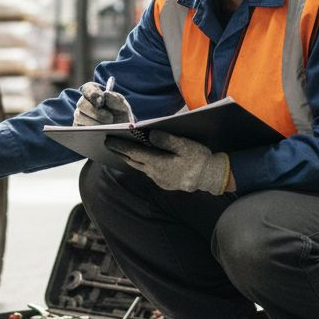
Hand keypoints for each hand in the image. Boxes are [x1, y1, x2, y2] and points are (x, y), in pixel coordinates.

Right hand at [73, 81, 133, 126]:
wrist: (121, 132)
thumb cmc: (121, 116)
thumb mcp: (122, 106)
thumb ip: (116, 99)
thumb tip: (106, 93)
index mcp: (94, 93)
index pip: (88, 88)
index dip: (93, 92)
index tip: (102, 99)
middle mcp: (84, 103)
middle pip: (81, 103)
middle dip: (96, 112)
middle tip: (110, 118)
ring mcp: (79, 115)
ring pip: (79, 116)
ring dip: (95, 122)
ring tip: (107, 126)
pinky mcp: (79, 127)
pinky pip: (80, 128)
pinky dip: (90, 131)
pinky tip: (100, 132)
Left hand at [106, 131, 229, 194]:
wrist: (210, 178)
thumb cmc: (198, 159)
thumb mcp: (184, 145)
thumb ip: (166, 139)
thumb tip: (149, 134)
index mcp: (158, 163)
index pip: (133, 153)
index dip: (119, 146)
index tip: (108, 140)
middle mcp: (155, 173)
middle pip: (133, 161)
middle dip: (120, 153)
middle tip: (109, 144)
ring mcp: (159, 180)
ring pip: (140, 168)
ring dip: (130, 159)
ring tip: (122, 151)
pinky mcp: (164, 184)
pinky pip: (149, 173)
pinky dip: (142, 164)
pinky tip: (142, 160)